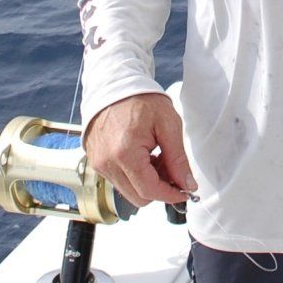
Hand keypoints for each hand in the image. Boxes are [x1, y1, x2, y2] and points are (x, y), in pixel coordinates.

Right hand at [84, 92, 193, 207]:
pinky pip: (118, 180)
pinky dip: (133, 175)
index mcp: (124, 153)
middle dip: (159, 188)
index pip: (149, 191)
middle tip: (170, 168)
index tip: (184, 191)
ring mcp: (98, 163)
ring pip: (128, 191)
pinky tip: (142, 156)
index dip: (171, 194)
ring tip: (155, 157)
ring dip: (145, 182)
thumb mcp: (168, 125)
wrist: (115, 85)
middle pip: (138, 197)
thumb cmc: (139, 99)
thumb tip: (187, 184)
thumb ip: (178, 159)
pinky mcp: (95, 161)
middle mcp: (106, 163)